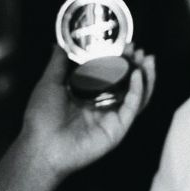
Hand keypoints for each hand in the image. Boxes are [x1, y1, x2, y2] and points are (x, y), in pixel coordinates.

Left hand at [21, 45, 154, 177]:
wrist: (41, 146)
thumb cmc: (41, 117)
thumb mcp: (49, 83)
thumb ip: (57, 64)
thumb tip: (59, 44)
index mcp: (90, 95)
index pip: (112, 74)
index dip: (121, 59)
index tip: (126, 45)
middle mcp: (104, 105)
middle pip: (128, 84)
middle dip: (137, 65)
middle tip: (140, 50)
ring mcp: (113, 116)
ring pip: (137, 95)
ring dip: (145, 76)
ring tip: (148, 60)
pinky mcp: (119, 128)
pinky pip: (133, 107)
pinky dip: (138, 90)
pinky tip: (138, 75)